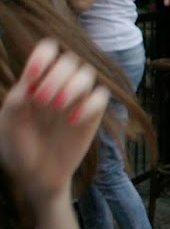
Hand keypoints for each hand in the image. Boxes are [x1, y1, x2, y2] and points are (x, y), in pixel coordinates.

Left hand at [0, 40, 110, 208]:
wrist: (35, 177)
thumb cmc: (18, 148)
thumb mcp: (9, 125)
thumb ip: (16, 101)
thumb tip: (30, 83)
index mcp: (36, 80)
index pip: (48, 51)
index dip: (44, 56)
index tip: (33, 75)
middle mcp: (59, 84)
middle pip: (69, 60)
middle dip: (56, 76)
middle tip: (41, 100)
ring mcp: (77, 99)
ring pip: (87, 74)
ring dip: (73, 86)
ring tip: (57, 107)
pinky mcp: (92, 115)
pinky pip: (101, 97)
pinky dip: (89, 105)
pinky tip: (72, 121)